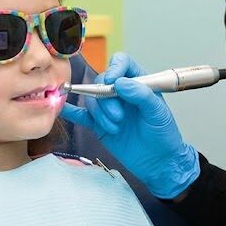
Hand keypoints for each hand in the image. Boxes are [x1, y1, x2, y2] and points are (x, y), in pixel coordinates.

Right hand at [60, 52, 198, 198]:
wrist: (158, 162)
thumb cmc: (163, 135)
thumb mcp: (157, 112)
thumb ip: (141, 95)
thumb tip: (120, 82)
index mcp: (138, 82)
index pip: (122, 63)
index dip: (114, 68)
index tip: (112, 82)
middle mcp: (121, 92)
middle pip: (102, 82)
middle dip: (106, 99)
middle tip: (118, 117)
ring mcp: (108, 108)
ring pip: (92, 100)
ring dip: (100, 114)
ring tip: (114, 128)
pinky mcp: (99, 124)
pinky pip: (81, 115)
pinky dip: (71, 111)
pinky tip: (62, 109)